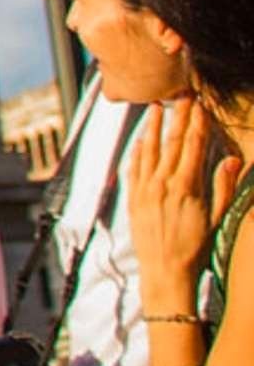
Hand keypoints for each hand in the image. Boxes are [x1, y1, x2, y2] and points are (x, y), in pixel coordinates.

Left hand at [127, 97, 242, 309]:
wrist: (165, 271)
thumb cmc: (196, 247)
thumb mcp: (217, 218)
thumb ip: (224, 187)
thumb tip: (233, 159)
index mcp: (186, 188)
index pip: (193, 147)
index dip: (196, 124)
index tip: (199, 106)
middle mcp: (163, 184)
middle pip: (172, 143)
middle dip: (177, 117)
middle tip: (181, 95)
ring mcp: (145, 190)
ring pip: (149, 150)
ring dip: (154, 127)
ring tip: (156, 106)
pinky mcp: (133, 198)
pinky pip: (134, 167)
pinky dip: (138, 151)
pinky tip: (142, 139)